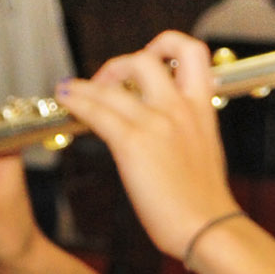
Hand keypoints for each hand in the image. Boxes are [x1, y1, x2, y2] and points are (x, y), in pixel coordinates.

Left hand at [52, 32, 238, 261]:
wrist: (207, 227)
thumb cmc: (204, 200)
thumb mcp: (204, 151)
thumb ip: (186, 129)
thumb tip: (164, 127)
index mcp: (202, 108)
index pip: (192, 52)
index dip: (165, 45)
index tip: (150, 58)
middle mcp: (180, 107)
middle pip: (145, 58)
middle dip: (120, 64)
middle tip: (107, 84)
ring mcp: (157, 122)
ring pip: (113, 85)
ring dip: (86, 85)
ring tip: (70, 91)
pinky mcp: (133, 143)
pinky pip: (97, 110)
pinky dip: (76, 101)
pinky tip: (66, 101)